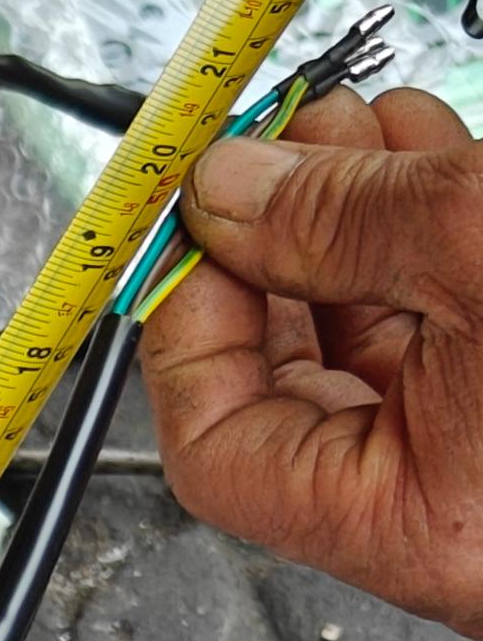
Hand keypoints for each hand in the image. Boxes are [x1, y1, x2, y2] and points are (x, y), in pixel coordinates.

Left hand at [137, 83, 482, 636]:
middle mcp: (435, 502)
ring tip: (353, 115)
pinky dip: (424, 221)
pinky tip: (421, 144)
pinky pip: (446, 304)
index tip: (195, 209)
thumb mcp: (476, 258)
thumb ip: (345, 221)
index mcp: (397, 525)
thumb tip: (230, 188)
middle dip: (275, 237)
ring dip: (355, 207)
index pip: (216, 444)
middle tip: (272, 138)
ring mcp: (482, 442)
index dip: (186, 316)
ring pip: (374, 322)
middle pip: (291, 373)